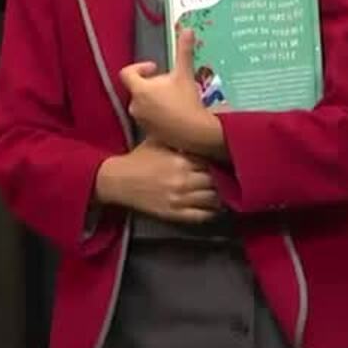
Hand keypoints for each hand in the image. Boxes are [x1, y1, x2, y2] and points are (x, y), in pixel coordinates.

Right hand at [95, 141, 218, 222]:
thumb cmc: (139, 158)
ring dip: (221, 195)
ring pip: (214, 199)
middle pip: (217, 181)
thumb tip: (202, 132)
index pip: (213, 161)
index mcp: (181, 160)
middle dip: (224, 177)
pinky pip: (203, 215)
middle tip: (230, 176)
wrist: (117, 181)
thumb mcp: (158, 140)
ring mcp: (180, 200)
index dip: (221, 160)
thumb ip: (180, 137)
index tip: (226, 159)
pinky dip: (213, 211)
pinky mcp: (176, 214)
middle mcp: (184, 180)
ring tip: (226, 190)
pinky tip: (215, 205)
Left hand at [119, 23, 224, 157]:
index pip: (127, 73)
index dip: (139, 67)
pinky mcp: (148, 133)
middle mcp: (135, 105)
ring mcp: (140, 121)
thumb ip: (184, 52)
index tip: (154, 67)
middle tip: (170, 83)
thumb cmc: (187, 101)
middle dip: (151, 84)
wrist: (195, 133)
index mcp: (139, 89)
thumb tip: (186, 30)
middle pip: (137, 88)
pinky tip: (174, 113)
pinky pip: (149, 118)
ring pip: (143, 104)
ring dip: (154, 98)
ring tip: (174, 98)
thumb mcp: (185, 74)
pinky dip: (157, 113)